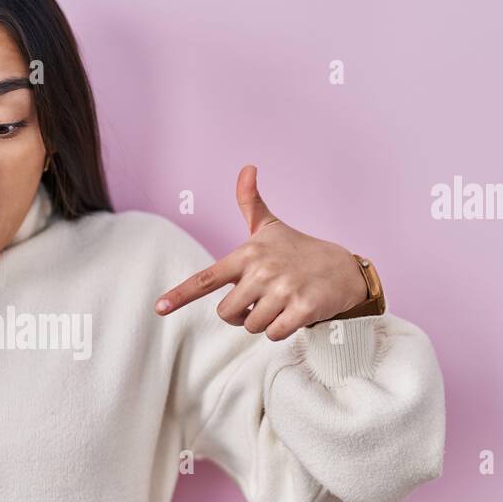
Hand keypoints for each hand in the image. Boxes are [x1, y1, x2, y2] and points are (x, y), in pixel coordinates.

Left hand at [153, 165, 368, 340]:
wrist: (344, 269)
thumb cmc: (299, 250)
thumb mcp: (271, 226)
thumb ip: (250, 203)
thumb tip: (247, 167)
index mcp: (247, 255)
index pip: (207, 278)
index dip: (180, 294)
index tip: (159, 308)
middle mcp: (262, 271)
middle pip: (227, 313)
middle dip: (239, 316)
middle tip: (258, 304)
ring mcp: (283, 290)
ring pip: (251, 326)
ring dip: (262, 323)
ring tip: (280, 304)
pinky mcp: (302, 308)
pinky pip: (273, 334)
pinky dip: (280, 331)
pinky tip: (292, 315)